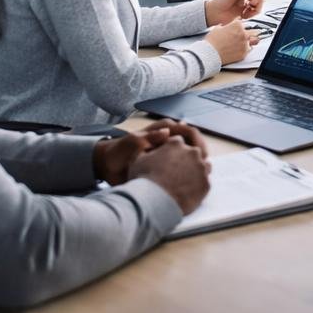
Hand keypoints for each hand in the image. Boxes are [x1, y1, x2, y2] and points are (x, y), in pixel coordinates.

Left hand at [92, 120, 209, 183]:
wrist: (109, 165)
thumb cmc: (120, 150)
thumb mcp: (133, 142)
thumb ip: (149, 137)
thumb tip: (167, 132)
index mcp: (165, 129)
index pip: (190, 132)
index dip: (198, 143)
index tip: (201, 155)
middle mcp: (170, 139)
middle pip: (194, 145)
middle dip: (200, 156)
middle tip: (203, 169)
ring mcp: (168, 152)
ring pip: (190, 157)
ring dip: (195, 166)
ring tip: (198, 177)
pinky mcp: (165, 165)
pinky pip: (181, 168)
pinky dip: (186, 174)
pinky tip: (188, 183)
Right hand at [129, 136, 210, 214]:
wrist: (153, 202)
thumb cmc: (143, 180)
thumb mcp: (138, 159)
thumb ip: (146, 149)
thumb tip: (148, 146)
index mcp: (176, 143)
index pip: (178, 142)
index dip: (172, 151)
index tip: (168, 160)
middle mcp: (192, 152)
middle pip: (192, 153)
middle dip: (185, 160)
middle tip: (175, 173)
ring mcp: (201, 168)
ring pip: (202, 166)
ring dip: (195, 171)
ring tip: (183, 182)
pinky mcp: (206, 183)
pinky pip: (204, 183)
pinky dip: (198, 186)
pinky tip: (188, 192)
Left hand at [205, 0, 267, 25]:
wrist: (216, 12)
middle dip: (257, 0)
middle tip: (248, 2)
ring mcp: (249, 5)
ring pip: (261, 5)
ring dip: (254, 8)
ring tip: (245, 8)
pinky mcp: (248, 13)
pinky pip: (256, 13)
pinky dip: (251, 14)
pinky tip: (243, 13)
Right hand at [207, 16, 256, 65]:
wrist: (209, 53)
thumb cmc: (212, 42)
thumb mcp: (218, 28)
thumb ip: (226, 26)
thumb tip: (227, 26)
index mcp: (237, 25)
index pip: (242, 23)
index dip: (237, 27)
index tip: (235, 29)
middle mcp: (243, 34)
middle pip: (250, 32)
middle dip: (244, 34)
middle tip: (237, 37)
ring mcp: (245, 44)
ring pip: (251, 41)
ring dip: (246, 41)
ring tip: (237, 44)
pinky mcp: (244, 53)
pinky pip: (248, 50)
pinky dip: (244, 49)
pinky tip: (236, 50)